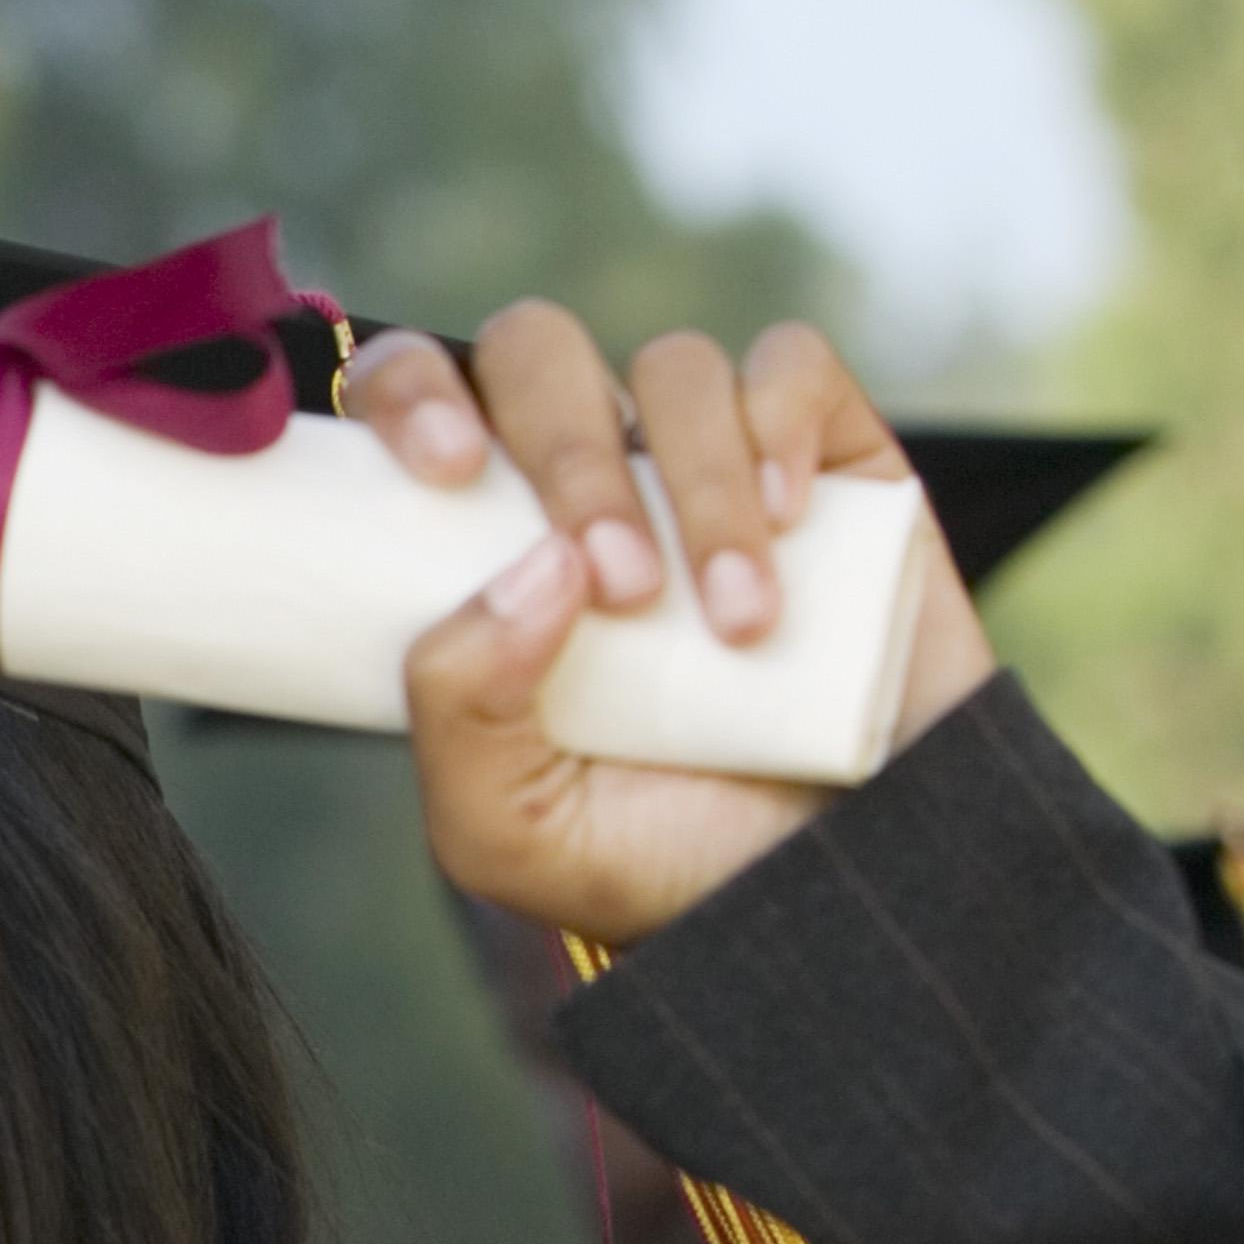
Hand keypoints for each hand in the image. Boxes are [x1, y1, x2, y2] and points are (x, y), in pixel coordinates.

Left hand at [355, 303, 995, 946]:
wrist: (832, 890)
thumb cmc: (649, 858)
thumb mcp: (505, 828)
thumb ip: (460, 709)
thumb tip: (532, 568)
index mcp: (477, 539)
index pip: (411, 394)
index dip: (412, 392)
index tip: (446, 471)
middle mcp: (585, 478)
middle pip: (536, 353)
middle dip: (569, 455)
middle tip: (620, 589)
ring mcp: (705, 461)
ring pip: (673, 371)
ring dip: (698, 486)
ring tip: (738, 627)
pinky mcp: (832, 461)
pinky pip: (793, 366)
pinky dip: (783, 424)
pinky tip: (791, 520)